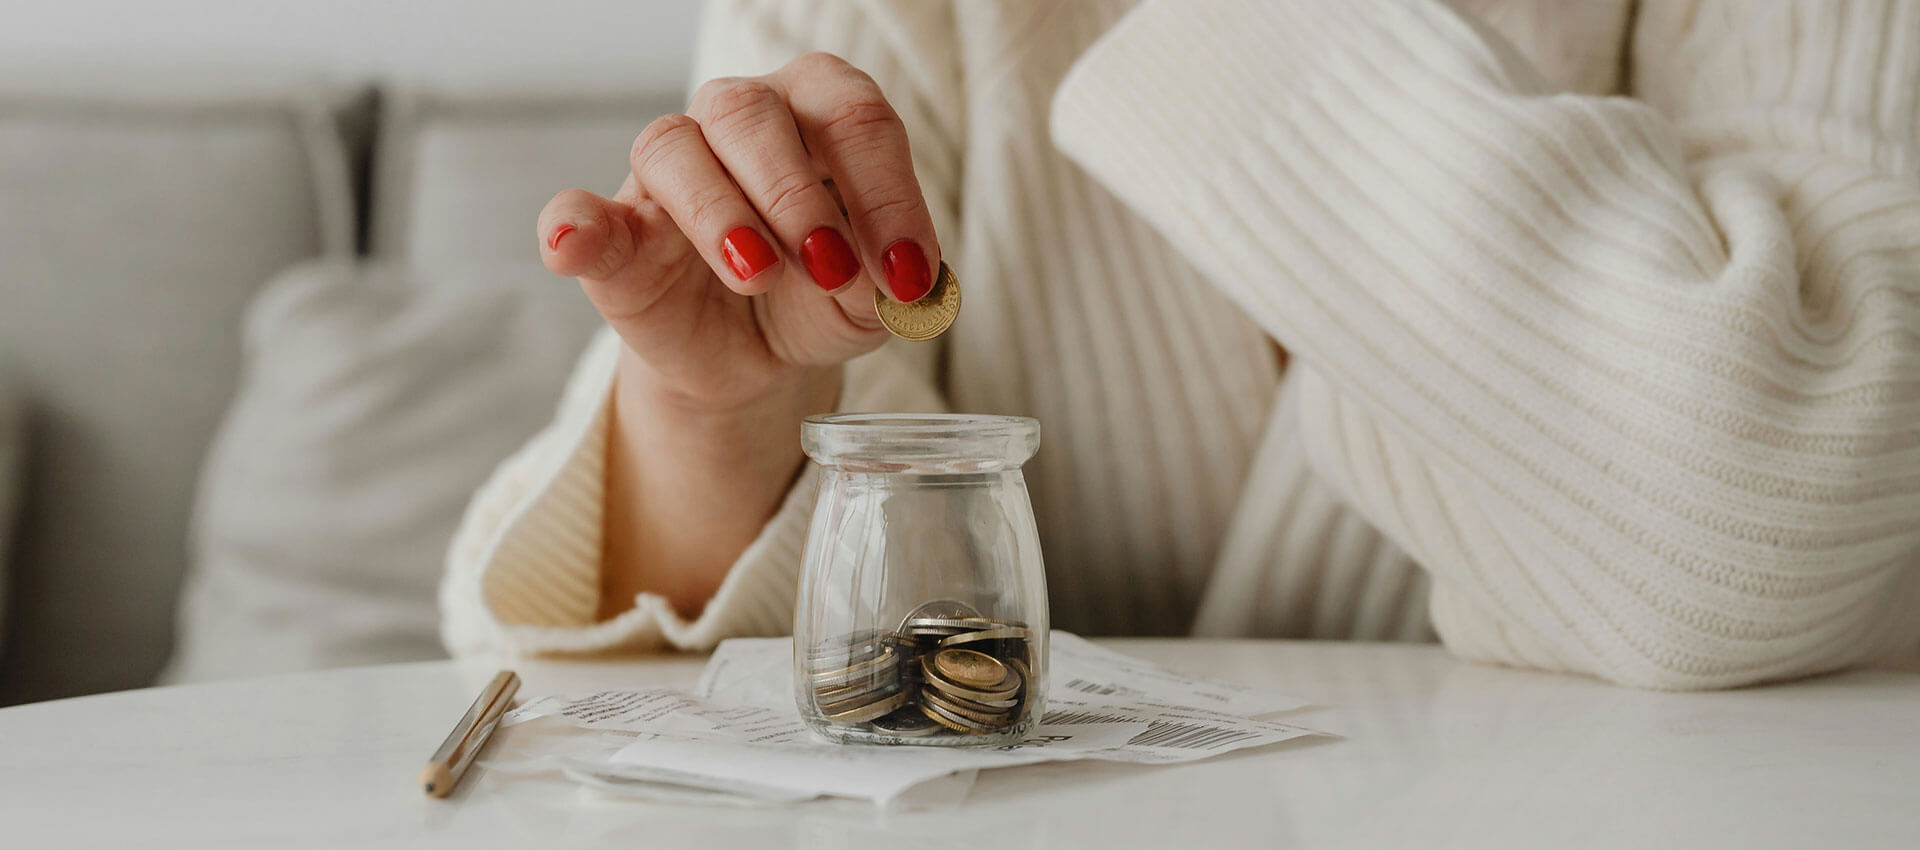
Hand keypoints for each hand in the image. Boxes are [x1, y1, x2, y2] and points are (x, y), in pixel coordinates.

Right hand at [537, 51, 940, 414]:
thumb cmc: (821, 299)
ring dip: (719, 212)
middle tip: (829, 266)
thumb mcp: (872, 302)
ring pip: (675, 147)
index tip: (907, 272)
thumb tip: (889, 283)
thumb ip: (884, 285)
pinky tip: (575, 245)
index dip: (885, 191)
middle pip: (753, 112)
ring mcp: (669, 170)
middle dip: (796, 192)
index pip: (853, 117)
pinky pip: (577, 210)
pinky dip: (574, 225)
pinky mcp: (614, 233)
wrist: (756, 357)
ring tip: (757, 275)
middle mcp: (740, 119)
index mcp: (817, 113)